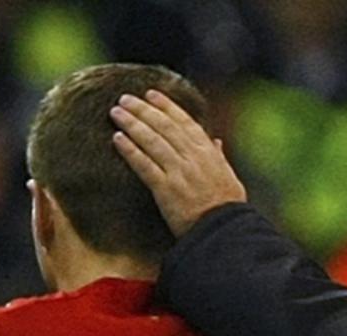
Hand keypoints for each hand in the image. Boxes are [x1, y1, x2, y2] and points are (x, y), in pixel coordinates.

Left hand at [110, 90, 246, 235]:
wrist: (224, 231)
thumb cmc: (227, 208)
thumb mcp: (229, 177)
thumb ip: (219, 157)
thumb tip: (216, 141)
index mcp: (208, 153)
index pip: (184, 122)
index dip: (166, 106)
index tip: (151, 94)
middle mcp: (193, 157)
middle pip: (164, 126)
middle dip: (143, 110)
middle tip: (125, 98)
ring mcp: (179, 172)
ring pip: (152, 141)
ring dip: (132, 124)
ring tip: (116, 112)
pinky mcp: (166, 189)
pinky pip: (144, 165)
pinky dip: (130, 150)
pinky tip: (117, 139)